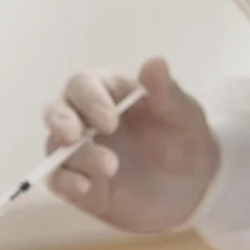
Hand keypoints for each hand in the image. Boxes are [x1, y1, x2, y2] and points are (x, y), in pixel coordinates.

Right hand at [42, 58, 217, 233]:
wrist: (193, 187)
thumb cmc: (184, 140)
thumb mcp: (184, 117)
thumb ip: (167, 92)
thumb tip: (156, 62)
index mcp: (106, 92)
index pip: (82, 85)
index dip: (90, 100)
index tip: (110, 121)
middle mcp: (84, 119)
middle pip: (56, 111)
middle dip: (61, 121)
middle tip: (74, 135)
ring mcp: (78, 152)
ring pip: (55, 147)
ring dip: (76, 156)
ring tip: (109, 167)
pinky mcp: (77, 183)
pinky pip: (57, 180)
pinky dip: (65, 182)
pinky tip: (84, 187)